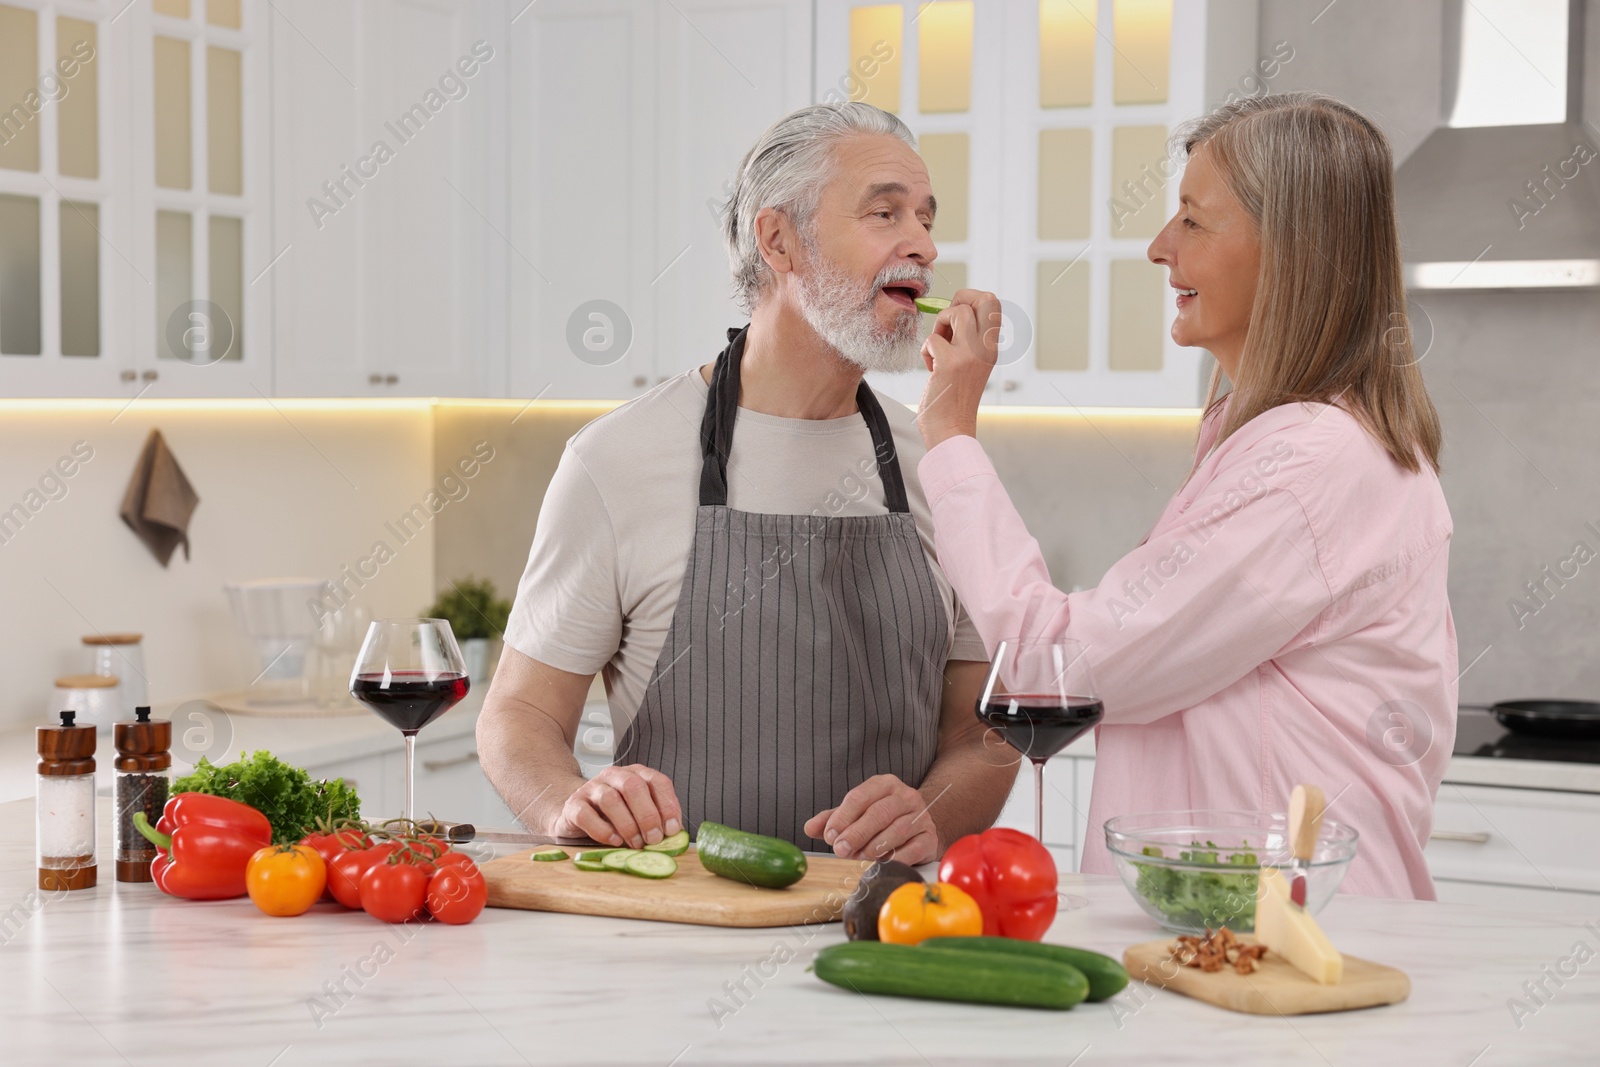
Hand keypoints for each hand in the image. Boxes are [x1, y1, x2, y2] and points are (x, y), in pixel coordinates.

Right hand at [553, 764, 682, 848]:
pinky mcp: (574, 805)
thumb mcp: (637, 812)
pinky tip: (614, 841)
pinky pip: (586, 815)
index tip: (672, 828)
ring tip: (636, 844)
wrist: (577, 813)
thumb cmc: (613, 815)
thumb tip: (675, 836)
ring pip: (611, 800)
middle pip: (633, 786)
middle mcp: (614, 776)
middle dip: (648, 815)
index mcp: (635, 774)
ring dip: (628, 825)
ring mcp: (592, 788)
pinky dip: (603, 831)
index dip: (667, 804)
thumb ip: (655, 819)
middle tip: (654, 839)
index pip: (657, 781)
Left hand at [804, 774, 938, 865]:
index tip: (830, 835)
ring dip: (874, 846)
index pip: (860, 797)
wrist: (920, 828)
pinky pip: (913, 848)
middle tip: (840, 849)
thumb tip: (809, 828)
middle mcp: (906, 796)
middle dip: (856, 833)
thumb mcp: (856, 814)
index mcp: (884, 784)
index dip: (843, 817)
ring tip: (859, 857)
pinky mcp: (930, 838)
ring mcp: (921, 816)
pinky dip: (896, 857)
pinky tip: (882, 863)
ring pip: (897, 829)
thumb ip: (833, 819)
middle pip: (879, 812)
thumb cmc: (883, 820)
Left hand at [915, 288, 1002, 450]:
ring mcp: (971, 355)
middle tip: (947, 322)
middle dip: (960, 299)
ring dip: (940, 324)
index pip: (993, 303)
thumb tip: (951, 311)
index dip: (970, 299)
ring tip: (938, 347)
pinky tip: (932, 370)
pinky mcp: (951, 364)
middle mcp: (987, 348)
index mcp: (992, 347)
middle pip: (985, 297)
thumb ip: (964, 339)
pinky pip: (932, 339)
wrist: (951, 430)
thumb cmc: (953, 398)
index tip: (954, 318)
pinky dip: (925, 351)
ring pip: (957, 311)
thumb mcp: (968, 364)